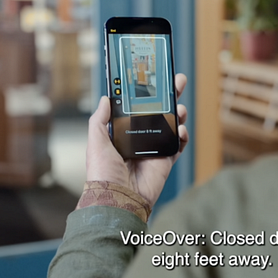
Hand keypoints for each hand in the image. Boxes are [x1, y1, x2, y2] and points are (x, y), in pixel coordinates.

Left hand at [86, 74, 189, 207]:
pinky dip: (182, 136)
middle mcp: (139, 139)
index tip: (153, 80)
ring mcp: (153, 149)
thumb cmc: (102, 173)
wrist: (118, 198)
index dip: (145, 94)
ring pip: (170, 125)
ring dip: (177, 114)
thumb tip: (104, 98)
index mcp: (122, 133)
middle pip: (157, 112)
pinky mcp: (165, 160)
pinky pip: (178, 145)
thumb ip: (99, 119)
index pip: (136, 108)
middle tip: (176, 82)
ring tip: (179, 108)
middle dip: (168, 97)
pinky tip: (180, 130)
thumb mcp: (95, 141)